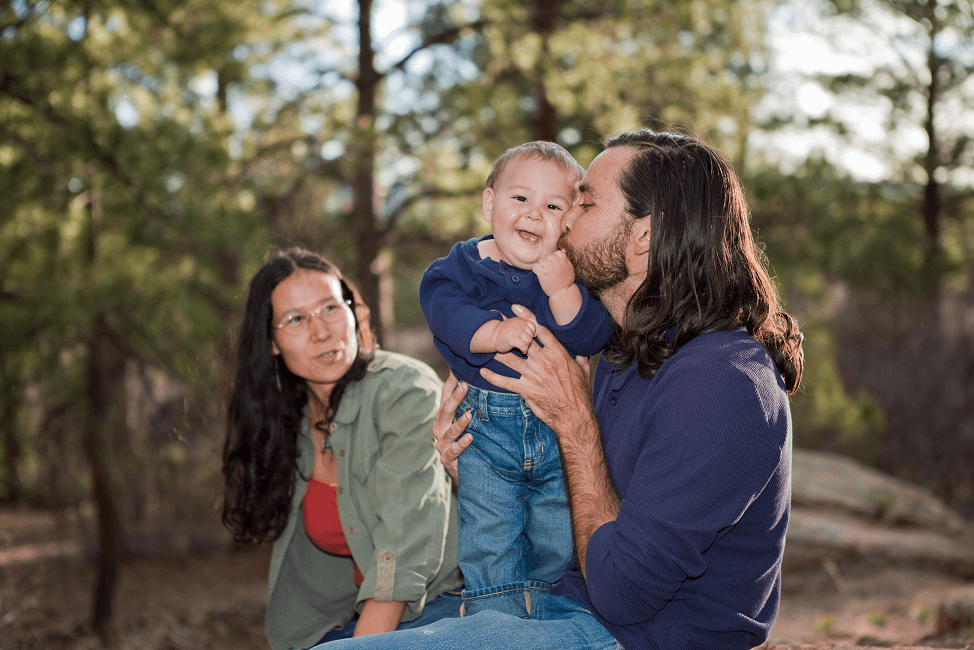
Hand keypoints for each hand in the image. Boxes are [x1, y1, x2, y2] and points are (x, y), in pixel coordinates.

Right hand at [432, 372, 472, 482]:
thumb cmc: (465, 441)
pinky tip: (470, 438)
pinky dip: (462, 444)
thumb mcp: (465, 422)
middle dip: (455, 398)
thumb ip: (468, 405)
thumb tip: (477, 382)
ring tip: (469, 414)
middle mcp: (439, 428)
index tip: (457, 371)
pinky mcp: (447, 458)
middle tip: (465, 386)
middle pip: (446, 410)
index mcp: (443, 417)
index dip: (450, 384)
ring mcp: (442, 444)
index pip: (444, 397)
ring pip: (450, 431)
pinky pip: (454, 450)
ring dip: (460, 422)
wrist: (462, 471)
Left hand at [482, 305, 592, 432]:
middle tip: (496, 321)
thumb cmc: (581, 393)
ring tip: (486, 343)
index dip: (526, 317)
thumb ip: (580, 357)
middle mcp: (543, 361)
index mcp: (558, 353)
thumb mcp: (584, 371)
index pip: (540, 330)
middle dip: (508, 330)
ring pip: (510, 359)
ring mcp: (533, 375)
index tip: (516, 309)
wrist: (574, 416)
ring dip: (497, 351)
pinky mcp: (526, 390)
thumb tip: (582, 349)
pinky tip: (483, 372)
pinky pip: (505, 382)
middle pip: (522, 340)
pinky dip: (493, 377)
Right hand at [492, 316, 536, 354]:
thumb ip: (524, 327)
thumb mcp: (514, 326)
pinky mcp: (513, 339)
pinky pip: (524, 346)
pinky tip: (523, 351)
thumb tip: (536, 334)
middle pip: (531, 334)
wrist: (491, 336)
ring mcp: (516, 331)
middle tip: (525, 344)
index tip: (528, 338)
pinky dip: (524, 350)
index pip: (533, 326)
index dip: (532, 333)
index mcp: (520, 320)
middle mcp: (519, 324)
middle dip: (529, 340)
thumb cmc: (503, 333)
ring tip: (524, 348)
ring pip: (528, 340)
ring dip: (527, 346)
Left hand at [534, 250, 575, 296]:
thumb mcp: (569, 268)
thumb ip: (565, 258)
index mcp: (563, 260)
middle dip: (548, 263)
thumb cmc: (566, 281)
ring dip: (541, 266)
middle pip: (547, 257)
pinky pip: (535, 267)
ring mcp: (549, 268)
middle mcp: (556, 263)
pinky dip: (536, 270)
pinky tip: (540, 274)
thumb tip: (562, 250)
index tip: (555, 267)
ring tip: (545, 273)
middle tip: (550, 272)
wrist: (563, 292)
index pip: (556, 253)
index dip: (554, 259)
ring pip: (540, 261)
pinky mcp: (542, 274)